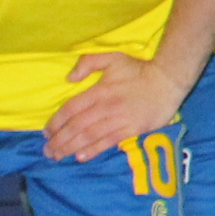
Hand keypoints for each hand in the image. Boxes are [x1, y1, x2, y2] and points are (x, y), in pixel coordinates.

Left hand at [44, 51, 187, 162]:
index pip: (71, 109)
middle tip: (47, 151)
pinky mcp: (132, 130)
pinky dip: (93, 150)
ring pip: (90, 136)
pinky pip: (109, 142)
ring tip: (58, 156)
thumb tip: (69, 78)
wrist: (168, 81)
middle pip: (77, 126)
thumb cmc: (138, 70)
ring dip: (71, 148)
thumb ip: (88, 63)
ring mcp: (120, 120)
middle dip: (60, 140)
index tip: (46, 132)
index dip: (56, 122)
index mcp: (99, 91)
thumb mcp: (112, 58)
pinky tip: (81, 157)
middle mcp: (106, 107)